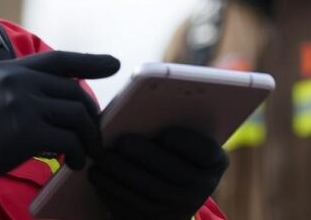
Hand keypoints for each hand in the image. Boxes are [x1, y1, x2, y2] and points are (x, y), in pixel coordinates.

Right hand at [0, 51, 119, 194]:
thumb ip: (14, 92)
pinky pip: (69, 141)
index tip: (113, 64)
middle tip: (93, 135)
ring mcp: (23, 104)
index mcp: (8, 69)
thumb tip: (49, 105)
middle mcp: (18, 80)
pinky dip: (77, 154)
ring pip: (77, 115)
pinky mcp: (27, 132)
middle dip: (89, 115)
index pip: (58, 59)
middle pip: (73, 91)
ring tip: (85, 155)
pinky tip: (73, 164)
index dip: (89, 61)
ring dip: (88, 137)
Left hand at [88, 127, 227, 219]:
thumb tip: (138, 101)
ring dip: (123, 173)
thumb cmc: (166, 150)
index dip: (188, 143)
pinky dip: (112, 190)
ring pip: (150, 193)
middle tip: (123, 142)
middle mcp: (202, 188)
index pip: (207, 151)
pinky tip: (97, 174)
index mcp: (213, 161)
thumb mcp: (176, 139)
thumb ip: (164, 122)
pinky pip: (133, 207)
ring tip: (102, 156)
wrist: (164, 194)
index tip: (166, 134)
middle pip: (175, 174)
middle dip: (146, 157)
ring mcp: (179, 209)